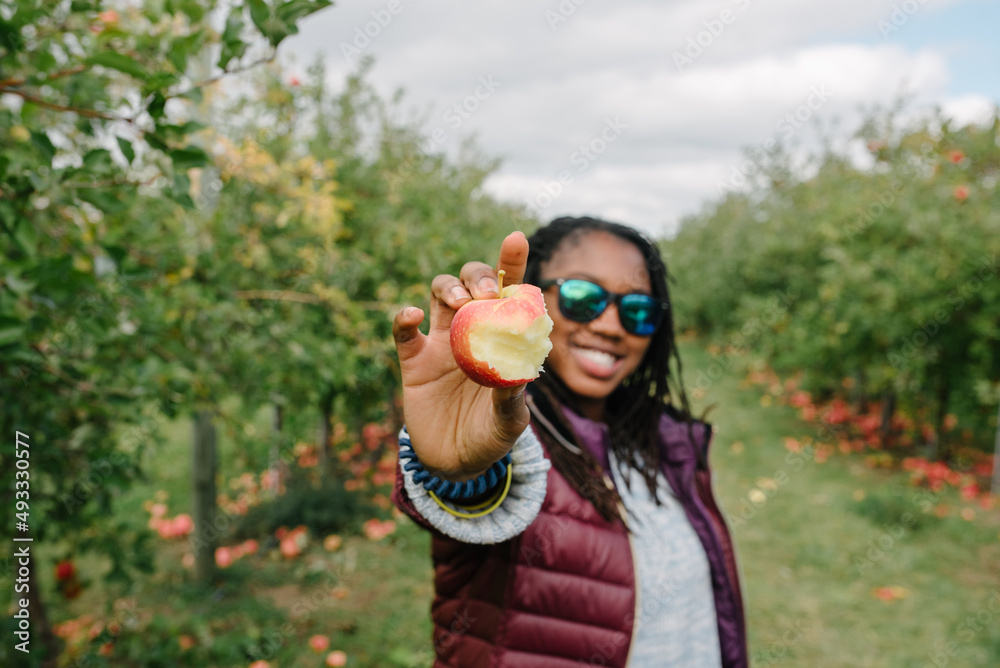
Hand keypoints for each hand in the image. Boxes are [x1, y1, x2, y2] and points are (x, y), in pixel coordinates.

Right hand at [392, 231, 530, 479]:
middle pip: (472, 282)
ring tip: (458, 305)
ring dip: (448, 288)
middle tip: (486, 295)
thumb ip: (512, 399)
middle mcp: (472, 330)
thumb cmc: (490, 437)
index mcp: (503, 337)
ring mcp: (441, 342)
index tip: (516, 239)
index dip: (511, 262)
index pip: (511, 292)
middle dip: (479, 276)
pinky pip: (404, 330)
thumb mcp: (508, 422)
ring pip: (439, 293)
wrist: (454, 464)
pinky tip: (410, 317)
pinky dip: (403, 317)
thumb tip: (517, 375)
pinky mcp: (414, 359)